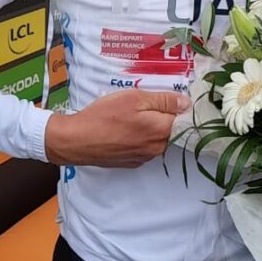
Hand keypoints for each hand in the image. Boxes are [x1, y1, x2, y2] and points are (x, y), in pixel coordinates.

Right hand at [44, 89, 190, 167]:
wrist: (75, 141)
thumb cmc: (104, 116)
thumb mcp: (135, 98)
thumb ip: (164, 101)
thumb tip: (186, 103)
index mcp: (161, 130)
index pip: (185, 118)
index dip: (180, 107)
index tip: (171, 99)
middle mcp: (157, 148)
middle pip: (172, 129)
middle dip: (165, 116)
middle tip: (145, 104)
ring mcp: (145, 157)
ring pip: (158, 138)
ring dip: (152, 127)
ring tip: (132, 115)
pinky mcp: (132, 162)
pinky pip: (145, 146)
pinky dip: (140, 137)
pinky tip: (125, 129)